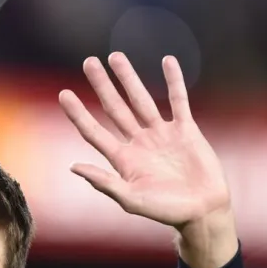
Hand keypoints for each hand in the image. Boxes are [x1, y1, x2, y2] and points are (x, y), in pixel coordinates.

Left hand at [59, 53, 229, 229]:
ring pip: (141, 99)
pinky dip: (174, 81)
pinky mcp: (186, 129)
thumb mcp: (131, 199)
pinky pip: (178, 100)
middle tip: (89, 61)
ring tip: (116, 57)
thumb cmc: (166, 211)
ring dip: (129, 78)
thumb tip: (73, 167)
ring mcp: (162, 134)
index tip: (63, 94)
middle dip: (101, 85)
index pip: (94, 131)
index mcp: (123, 159)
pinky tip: (167, 61)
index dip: (78, 113)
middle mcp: (139, 142)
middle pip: (115, 108)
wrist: (203, 211)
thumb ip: (104, 182)